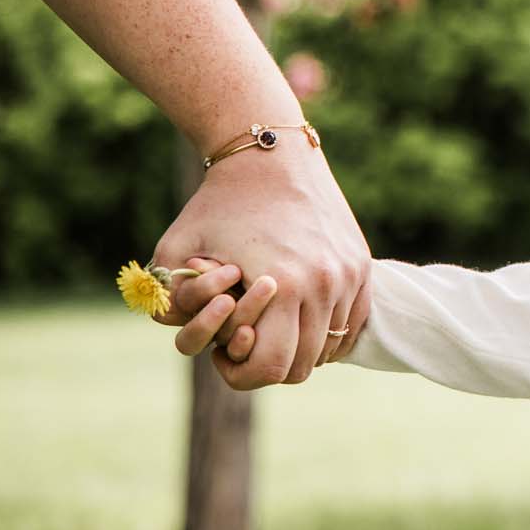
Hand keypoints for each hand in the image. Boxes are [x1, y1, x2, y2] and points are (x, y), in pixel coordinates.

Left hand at [150, 143, 369, 386]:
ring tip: (272, 320)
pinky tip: (299, 312)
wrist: (272, 156)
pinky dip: (326, 330)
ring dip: (300, 346)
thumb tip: (194, 345)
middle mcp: (324, 285)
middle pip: (303, 366)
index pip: (273, 368)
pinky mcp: (361, 266)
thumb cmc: (218, 205)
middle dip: (270, 363)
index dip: (243, 374)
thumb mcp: (176, 251)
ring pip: (330, 347)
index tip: (225, 354)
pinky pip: (351, 323)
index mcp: (283, 286)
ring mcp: (348, 276)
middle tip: (246, 338)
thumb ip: (169, 305)